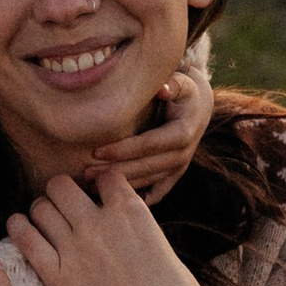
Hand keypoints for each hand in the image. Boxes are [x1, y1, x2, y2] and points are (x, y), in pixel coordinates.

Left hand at [6, 168, 217, 285]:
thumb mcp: (158, 240)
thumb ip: (131, 219)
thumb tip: (110, 209)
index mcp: (130, 210)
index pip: (102, 175)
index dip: (96, 182)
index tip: (94, 194)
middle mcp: (100, 223)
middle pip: (60, 184)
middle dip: (60, 194)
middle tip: (63, 210)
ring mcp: (76, 250)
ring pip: (39, 206)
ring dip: (40, 212)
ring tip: (45, 224)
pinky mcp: (58, 278)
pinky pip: (24, 237)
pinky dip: (20, 228)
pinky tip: (22, 230)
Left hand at [89, 50, 214, 204]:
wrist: (198, 106)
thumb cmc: (183, 90)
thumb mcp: (181, 83)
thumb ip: (172, 83)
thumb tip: (162, 88)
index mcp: (184, 132)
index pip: (149, 144)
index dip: (123, 150)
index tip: (96, 152)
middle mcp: (184, 154)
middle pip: (147, 167)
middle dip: (117, 172)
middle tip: (87, 174)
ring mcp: (180, 167)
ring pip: (149, 181)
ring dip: (122, 185)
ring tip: (92, 186)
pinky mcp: (175, 174)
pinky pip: (158, 190)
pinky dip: (139, 197)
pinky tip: (117, 203)